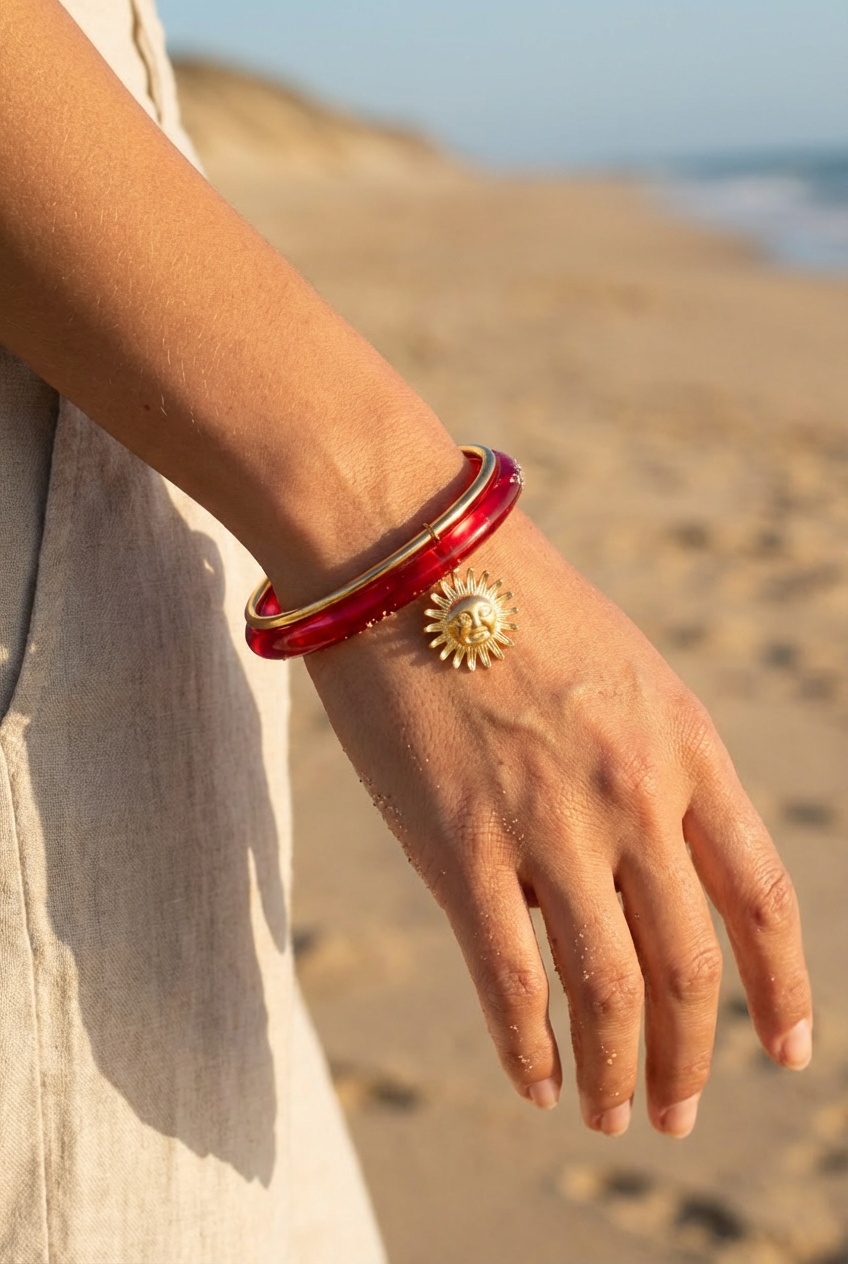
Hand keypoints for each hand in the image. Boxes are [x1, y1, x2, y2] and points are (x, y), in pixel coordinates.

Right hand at [305, 509, 811, 1137]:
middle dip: (690, 1056)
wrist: (411, 556)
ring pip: (608, 990)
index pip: (760, 896)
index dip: (783, 987)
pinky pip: (511, 978)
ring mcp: (549, 826)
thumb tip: (642, 864)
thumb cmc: (512, 603)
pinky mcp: (460, 847)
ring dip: (618, 1071)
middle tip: (678, 1108)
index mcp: (685, 747)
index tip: (787, 1049)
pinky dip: (530, 1047)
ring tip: (613, 1115)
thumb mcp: (622, 671)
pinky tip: (538, 1083)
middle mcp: (634, 797)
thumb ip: (649, 764)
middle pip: (688, 966)